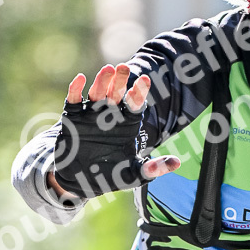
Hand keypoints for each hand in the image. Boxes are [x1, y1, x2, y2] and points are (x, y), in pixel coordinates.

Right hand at [45, 62, 180, 201]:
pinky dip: (75, 90)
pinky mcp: (73, 118)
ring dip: (102, 82)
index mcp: (126, 123)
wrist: (81, 182)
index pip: (135, 103)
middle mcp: (109, 115)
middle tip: (124, 67)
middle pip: (117, 93)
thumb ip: (153, 169)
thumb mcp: (133, 175)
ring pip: (97, 94)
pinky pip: (73, 101)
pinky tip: (80, 78)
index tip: (144, 80)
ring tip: (107, 70)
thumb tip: (177, 163)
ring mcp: (90, 115)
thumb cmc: (110, 176)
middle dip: (121, 80)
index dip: (139, 92)